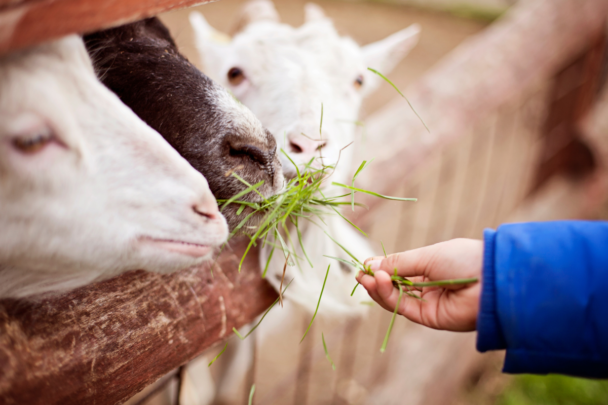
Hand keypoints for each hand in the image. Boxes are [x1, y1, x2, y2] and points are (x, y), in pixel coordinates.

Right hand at [356, 238, 482, 330]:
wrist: (491, 279)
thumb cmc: (464, 259)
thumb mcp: (427, 256)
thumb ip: (398, 263)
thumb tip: (371, 264)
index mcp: (430, 267)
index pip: (399, 270)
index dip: (381, 268)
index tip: (365, 263)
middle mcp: (428, 287)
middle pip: (394, 286)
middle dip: (376, 279)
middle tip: (360, 272)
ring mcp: (428, 303)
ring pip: (395, 298)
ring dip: (378, 288)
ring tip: (367, 277)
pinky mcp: (429, 318)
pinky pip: (403, 307)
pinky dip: (388, 296)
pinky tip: (379, 282)